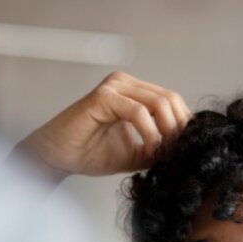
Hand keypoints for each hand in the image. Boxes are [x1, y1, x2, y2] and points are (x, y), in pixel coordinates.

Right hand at [14, 71, 190, 177]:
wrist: (57, 157)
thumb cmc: (90, 153)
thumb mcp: (136, 154)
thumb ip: (158, 148)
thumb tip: (185, 152)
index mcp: (134, 92)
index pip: (172, 101)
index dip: (183, 126)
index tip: (185, 151)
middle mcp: (125, 83)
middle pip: (171, 98)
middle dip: (179, 129)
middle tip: (178, 154)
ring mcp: (114, 87)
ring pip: (159, 103)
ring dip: (167, 132)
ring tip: (163, 155)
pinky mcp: (103, 97)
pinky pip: (139, 113)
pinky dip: (149, 134)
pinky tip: (148, 151)